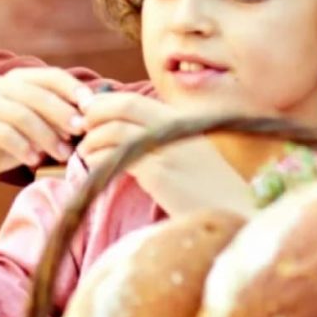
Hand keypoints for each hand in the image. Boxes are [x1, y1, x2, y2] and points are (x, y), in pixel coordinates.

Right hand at [0, 68, 90, 251]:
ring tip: (61, 155)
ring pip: (21, 113)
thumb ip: (59, 120)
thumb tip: (92, 118)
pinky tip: (33, 160)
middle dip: (62, 113)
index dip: (73, 88)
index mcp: (17, 80)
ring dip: (46, 135)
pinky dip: (22, 146)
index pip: (50, 75)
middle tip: (81, 132)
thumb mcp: (38, 130)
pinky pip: (2, 132)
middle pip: (37, 93)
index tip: (92, 108)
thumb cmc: (9, 145)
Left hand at [77, 92, 255, 215]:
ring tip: (84, 152)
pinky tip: (94, 168)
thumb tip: (123, 133)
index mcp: (182, 121)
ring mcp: (168, 149)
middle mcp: (176, 128)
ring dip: (91, 139)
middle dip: (93, 114)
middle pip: (123, 106)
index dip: (104, 103)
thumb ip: (163, 140)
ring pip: (115, 130)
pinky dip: (99, 158)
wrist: (237, 216)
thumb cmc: (211, 192)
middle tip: (79, 127)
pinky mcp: (160, 174)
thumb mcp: (191, 155)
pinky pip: (118, 156)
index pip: (134, 100)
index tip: (87, 112)